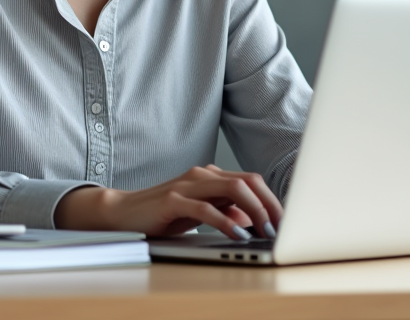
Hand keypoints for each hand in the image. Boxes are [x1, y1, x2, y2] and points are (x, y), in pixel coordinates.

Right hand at [53, 165, 282, 240]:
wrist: (124, 213)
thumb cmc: (164, 214)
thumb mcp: (201, 213)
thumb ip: (225, 211)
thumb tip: (252, 218)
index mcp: (211, 176)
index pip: (251, 181)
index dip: (271, 199)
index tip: (284, 220)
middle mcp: (202, 175)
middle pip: (248, 181)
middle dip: (269, 204)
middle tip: (280, 227)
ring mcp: (188, 185)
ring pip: (233, 189)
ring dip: (254, 211)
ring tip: (264, 230)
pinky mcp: (174, 200)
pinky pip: (206, 208)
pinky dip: (226, 221)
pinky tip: (236, 234)